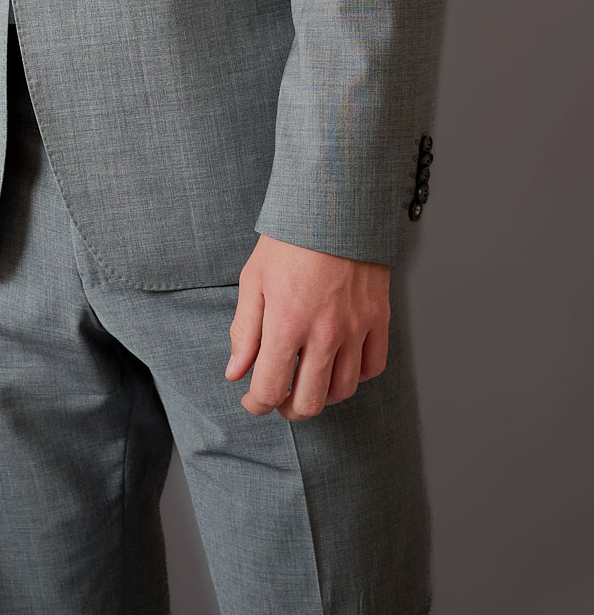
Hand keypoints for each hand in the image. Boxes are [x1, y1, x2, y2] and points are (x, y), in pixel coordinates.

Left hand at [225, 233, 389, 421]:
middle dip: (288, 409)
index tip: (251, 400)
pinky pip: (373, 368)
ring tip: (306, 382)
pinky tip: (338, 364)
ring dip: (321, 396)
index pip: (270, 390)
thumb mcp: (253, 279)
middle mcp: (324, 334)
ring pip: (342, 391)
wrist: (334, 206)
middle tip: (279, 399)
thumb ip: (244, 331)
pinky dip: (355, 375)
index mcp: (286, 324)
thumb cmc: (288, 239)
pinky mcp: (379, 319)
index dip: (257, 404)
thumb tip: (235, 372)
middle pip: (309, 402)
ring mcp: (356, 328)